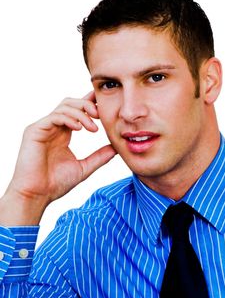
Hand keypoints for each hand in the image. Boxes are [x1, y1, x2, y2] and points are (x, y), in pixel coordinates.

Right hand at [0, 91, 116, 224]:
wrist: (37, 195)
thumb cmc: (56, 183)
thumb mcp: (84, 167)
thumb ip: (100, 157)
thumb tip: (117, 148)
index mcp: (64, 133)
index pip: (78, 111)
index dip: (91, 104)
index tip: (106, 108)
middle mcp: (53, 127)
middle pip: (71, 103)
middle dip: (88, 105)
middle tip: (100, 115)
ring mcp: (43, 128)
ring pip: (64, 106)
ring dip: (82, 113)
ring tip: (93, 128)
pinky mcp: (34, 131)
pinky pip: (54, 116)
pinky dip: (69, 119)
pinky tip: (79, 129)